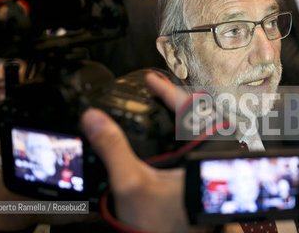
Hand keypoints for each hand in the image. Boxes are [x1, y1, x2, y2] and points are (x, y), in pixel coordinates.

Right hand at [81, 73, 201, 232]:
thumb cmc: (162, 224)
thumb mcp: (131, 183)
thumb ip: (112, 148)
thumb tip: (93, 118)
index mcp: (198, 153)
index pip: (189, 109)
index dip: (168, 90)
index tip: (151, 79)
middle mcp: (205, 158)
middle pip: (195, 117)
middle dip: (174, 99)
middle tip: (155, 89)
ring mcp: (201, 168)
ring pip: (193, 132)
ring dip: (175, 116)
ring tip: (158, 106)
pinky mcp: (194, 176)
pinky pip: (188, 147)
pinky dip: (174, 134)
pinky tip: (161, 137)